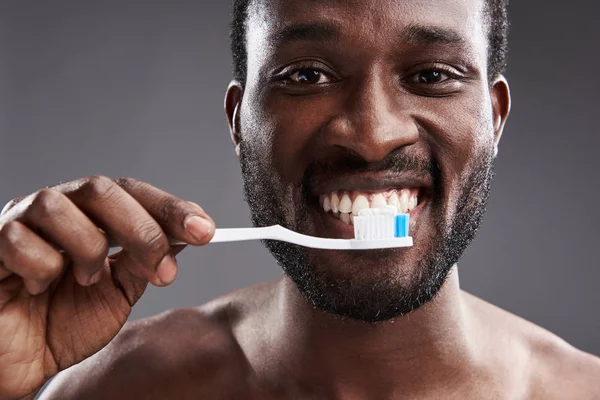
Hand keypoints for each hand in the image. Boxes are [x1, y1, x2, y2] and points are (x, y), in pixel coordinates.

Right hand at [0, 176, 213, 398]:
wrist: (16, 363)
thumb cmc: (62, 324)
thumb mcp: (117, 294)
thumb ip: (144, 262)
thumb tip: (185, 235)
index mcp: (90, 217)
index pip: (133, 193)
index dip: (170, 207)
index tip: (205, 230)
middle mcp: (57, 210)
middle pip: (102, 189)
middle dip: (142, 229)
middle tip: (162, 270)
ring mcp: (21, 223)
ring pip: (60, 207)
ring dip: (87, 249)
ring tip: (86, 281)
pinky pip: (20, 239)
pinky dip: (43, 267)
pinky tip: (41, 288)